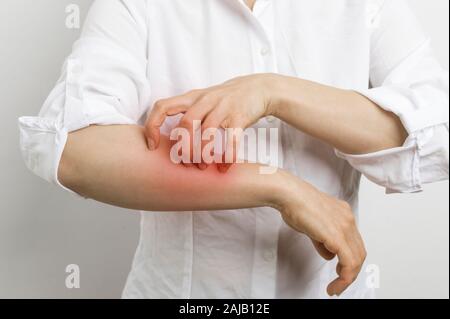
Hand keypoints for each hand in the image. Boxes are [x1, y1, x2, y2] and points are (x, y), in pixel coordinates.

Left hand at [145, 74, 276, 171]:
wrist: (258, 88)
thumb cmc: (225, 99)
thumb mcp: (202, 100)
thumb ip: (186, 114)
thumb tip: (168, 141)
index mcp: (191, 98)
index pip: (162, 107)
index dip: (153, 126)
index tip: (153, 146)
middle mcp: (205, 101)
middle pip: (185, 124)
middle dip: (182, 148)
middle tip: (185, 164)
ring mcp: (223, 107)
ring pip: (206, 132)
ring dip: (202, 153)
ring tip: (203, 166)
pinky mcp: (240, 116)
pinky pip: (232, 139)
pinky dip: (228, 156)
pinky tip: (225, 167)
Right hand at [274, 173, 366, 295]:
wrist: (290, 194)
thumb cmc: (294, 204)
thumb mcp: (312, 224)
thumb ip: (322, 240)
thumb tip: (329, 254)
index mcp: (343, 214)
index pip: (354, 242)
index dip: (350, 260)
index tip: (341, 272)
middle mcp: (348, 220)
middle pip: (359, 252)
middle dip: (351, 272)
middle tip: (340, 284)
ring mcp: (345, 227)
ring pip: (357, 260)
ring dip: (348, 278)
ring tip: (336, 288)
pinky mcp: (337, 237)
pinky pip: (349, 263)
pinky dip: (345, 278)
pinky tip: (335, 285)